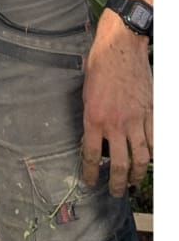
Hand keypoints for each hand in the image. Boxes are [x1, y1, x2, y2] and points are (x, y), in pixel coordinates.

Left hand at [81, 12, 152, 193]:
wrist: (120, 49)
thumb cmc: (99, 67)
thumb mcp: (86, 93)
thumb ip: (91, 117)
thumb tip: (94, 136)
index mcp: (93, 118)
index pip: (89, 154)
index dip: (89, 172)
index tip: (89, 182)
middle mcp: (115, 124)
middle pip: (117, 163)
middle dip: (115, 182)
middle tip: (113, 192)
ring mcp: (135, 120)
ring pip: (140, 157)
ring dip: (136, 174)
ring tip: (131, 182)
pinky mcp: (151, 114)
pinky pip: (155, 141)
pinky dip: (153, 154)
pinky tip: (149, 161)